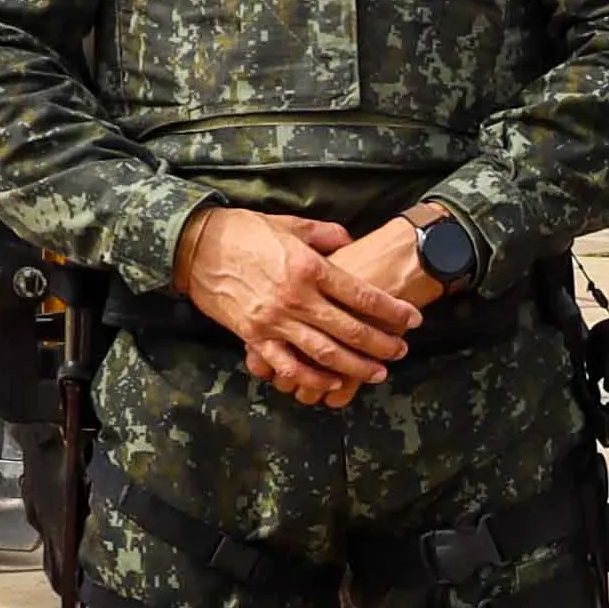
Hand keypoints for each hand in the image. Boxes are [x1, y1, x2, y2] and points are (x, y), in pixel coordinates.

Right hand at [176, 204, 422, 407]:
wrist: (195, 247)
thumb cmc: (245, 231)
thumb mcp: (290, 224)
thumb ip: (325, 234)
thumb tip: (349, 242)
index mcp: (309, 267)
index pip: (361, 295)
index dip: (391, 311)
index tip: (412, 319)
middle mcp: (296, 298)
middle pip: (350, 329)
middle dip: (381, 344)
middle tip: (401, 351)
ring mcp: (274, 321)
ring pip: (324, 353)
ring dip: (355, 366)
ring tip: (378, 372)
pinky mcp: (254, 337)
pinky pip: (287, 366)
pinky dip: (311, 378)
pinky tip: (332, 382)